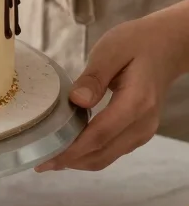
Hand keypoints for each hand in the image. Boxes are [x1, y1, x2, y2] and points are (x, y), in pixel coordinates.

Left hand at [36, 4, 188, 171]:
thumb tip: (76, 101)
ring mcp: (143, 131)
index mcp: (136, 103)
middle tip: (39, 161)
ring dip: (79, 161)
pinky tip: (70, 147)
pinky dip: (90, 153)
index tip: (46, 155)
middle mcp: (142, 124)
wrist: (166, 47)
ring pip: (107, 156)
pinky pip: (112, 150)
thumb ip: (94, 77)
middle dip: (70, 161)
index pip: (100, 135)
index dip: (72, 149)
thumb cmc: (136, 43)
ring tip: (49, 158)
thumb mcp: (111, 50)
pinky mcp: (138, 132)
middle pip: (102, 153)